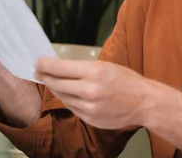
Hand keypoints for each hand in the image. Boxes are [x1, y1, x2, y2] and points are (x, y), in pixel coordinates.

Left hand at [35, 58, 153, 129]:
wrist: (144, 103)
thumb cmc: (126, 80)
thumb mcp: (106, 66)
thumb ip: (82, 68)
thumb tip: (60, 67)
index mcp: (94, 72)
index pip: (60, 68)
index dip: (45, 65)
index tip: (37, 62)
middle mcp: (90, 90)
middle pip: (57, 83)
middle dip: (46, 76)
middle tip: (38, 72)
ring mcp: (89, 107)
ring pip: (62, 96)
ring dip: (55, 88)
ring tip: (50, 81)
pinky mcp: (89, 118)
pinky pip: (72, 107)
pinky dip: (66, 99)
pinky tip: (65, 93)